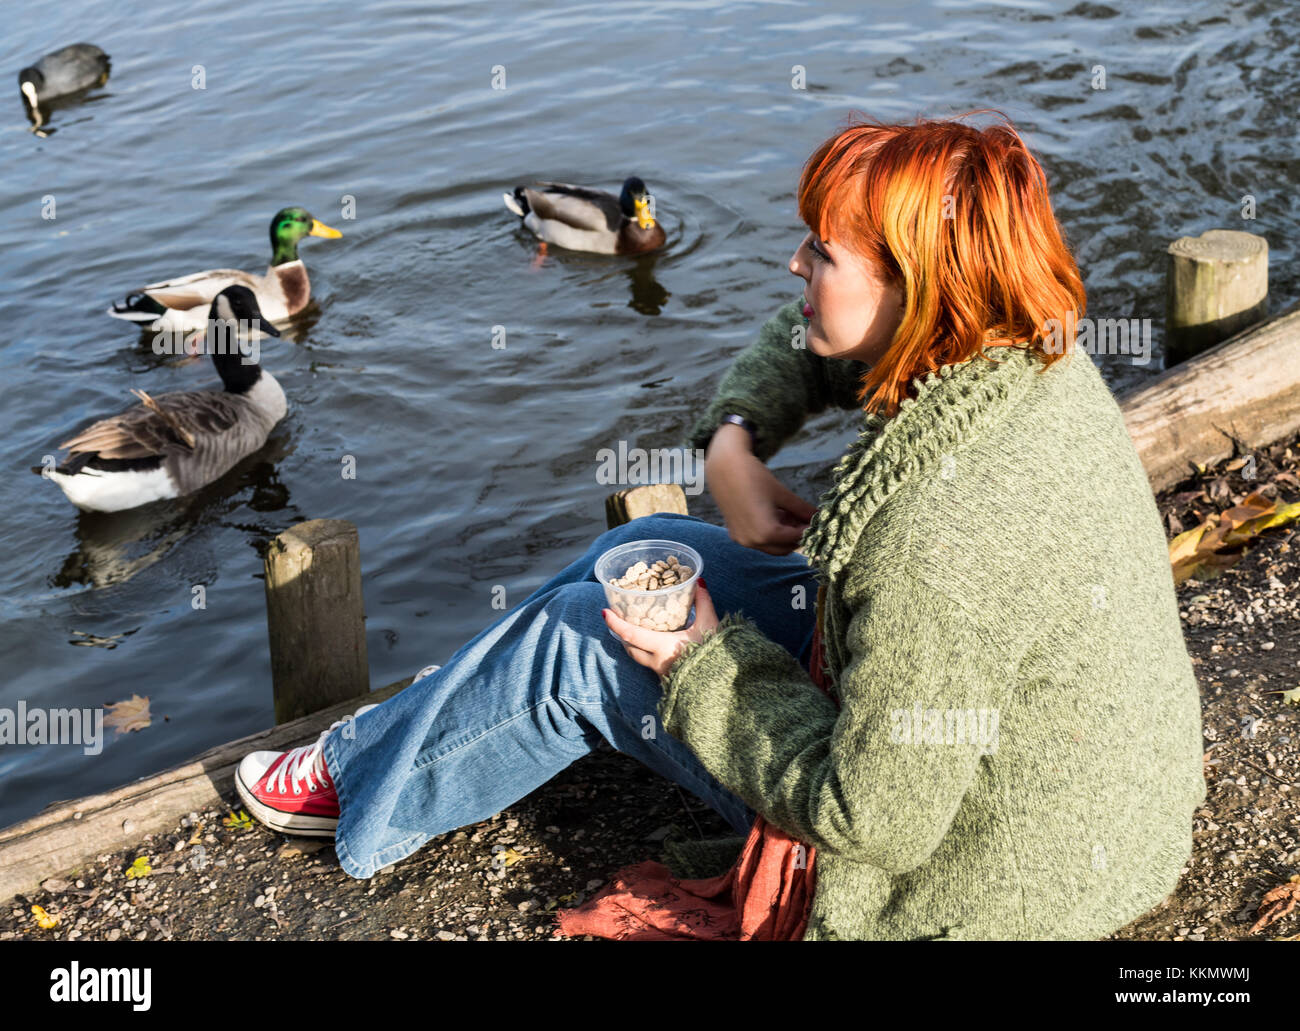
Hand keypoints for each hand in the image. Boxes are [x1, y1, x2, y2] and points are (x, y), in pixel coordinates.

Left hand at [603, 578, 718, 677]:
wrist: (723, 685)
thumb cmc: (715, 654)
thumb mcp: (709, 624)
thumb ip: (703, 602)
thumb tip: (698, 581)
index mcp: (662, 647)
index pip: (630, 635)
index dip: (615, 623)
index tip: (604, 612)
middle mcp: (657, 662)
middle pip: (630, 648)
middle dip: (621, 634)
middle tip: (618, 619)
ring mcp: (661, 673)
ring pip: (639, 657)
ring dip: (633, 644)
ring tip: (634, 629)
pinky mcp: (668, 679)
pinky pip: (650, 664)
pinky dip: (647, 652)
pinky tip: (655, 644)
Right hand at [706, 424, 816, 555]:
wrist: (724, 467)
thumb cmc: (753, 477)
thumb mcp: (782, 494)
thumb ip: (801, 509)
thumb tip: (818, 516)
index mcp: (766, 533)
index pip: (796, 538)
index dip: (809, 530)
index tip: (817, 521)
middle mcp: (753, 541)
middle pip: (784, 548)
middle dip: (796, 536)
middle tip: (805, 519)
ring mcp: (742, 540)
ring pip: (771, 546)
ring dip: (783, 536)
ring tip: (790, 515)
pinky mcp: (735, 534)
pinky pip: (758, 541)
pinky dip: (769, 534)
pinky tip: (774, 515)